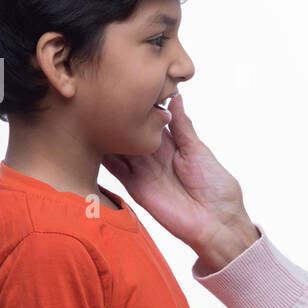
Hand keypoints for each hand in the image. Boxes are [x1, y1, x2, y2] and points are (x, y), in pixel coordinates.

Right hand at [102, 95, 258, 268]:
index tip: (126, 84)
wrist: (216, 224)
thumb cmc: (217, 188)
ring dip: (107, 134)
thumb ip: (183, 127)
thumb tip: (175, 97)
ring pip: (119, 148)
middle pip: (131, 132)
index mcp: (172, 144)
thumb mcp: (199, 150)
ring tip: (91, 112)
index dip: (139, 105)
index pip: (150, 120)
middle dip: (118, 116)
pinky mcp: (136, 188)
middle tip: (101, 95)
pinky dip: (103, 157)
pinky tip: (93, 140)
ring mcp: (143, 171)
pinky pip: (116, 170)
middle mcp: (154, 155)